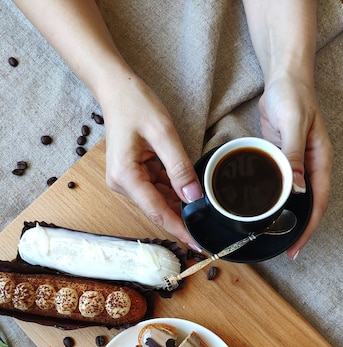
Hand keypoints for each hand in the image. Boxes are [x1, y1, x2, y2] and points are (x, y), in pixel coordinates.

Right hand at [102, 75, 202, 248]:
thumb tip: (193, 198)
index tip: (197, 244)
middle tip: (208, 231)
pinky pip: (157, 189)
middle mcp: (122, 184)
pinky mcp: (133, 175)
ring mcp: (127, 181)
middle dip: (182, 219)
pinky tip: (190, 194)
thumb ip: (179, 168)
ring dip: (180, 205)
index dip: (179, 229)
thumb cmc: (136, 105)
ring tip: (204, 212)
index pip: (157, 211)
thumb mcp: (163, 133)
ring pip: (159, 201)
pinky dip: (173, 192)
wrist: (117, 89)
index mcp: (126, 177)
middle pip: (157, 210)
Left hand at [258, 76, 332, 258]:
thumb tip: (297, 188)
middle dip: (299, 228)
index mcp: (320, 161)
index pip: (319, 201)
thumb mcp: (294, 125)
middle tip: (285, 249)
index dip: (309, 227)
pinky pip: (280, 185)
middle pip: (308, 205)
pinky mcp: (282, 159)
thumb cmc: (293, 97)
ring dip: (286, 216)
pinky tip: (261, 210)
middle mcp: (311, 167)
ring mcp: (296, 164)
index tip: (296, 246)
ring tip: (273, 235)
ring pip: (294, 198)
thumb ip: (294, 155)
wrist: (284, 78)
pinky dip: (273, 199)